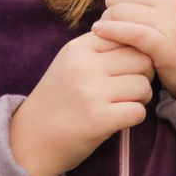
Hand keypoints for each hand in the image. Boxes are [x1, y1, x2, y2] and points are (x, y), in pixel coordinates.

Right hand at [9, 30, 154, 175]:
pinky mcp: (98, 119)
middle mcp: (84, 66)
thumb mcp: (71, 62)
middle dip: (144, 74)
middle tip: (132, 87)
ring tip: (125, 103)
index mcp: (78, 47)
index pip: (127, 36)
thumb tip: (140, 36)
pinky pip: (139, 111)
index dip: (134, 53)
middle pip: (141, 59)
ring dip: (141, 97)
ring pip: (143, 85)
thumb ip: (101, 47)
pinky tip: (120, 119)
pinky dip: (135, 116)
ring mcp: (90, 92)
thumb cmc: (59, 99)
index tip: (125, 68)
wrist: (31, 139)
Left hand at [90, 0, 175, 97]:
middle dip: (112, 7)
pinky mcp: (163, 44)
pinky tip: (100, 33)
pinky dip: (109, 32)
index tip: (124, 0)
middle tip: (117, 21)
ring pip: (117, 12)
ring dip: (108, 23)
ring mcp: (170, 19)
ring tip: (112, 31)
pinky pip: (126, 31)